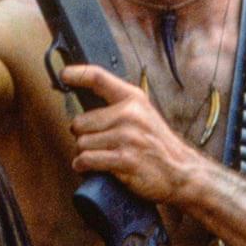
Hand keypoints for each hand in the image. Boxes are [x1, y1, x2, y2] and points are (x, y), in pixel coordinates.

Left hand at [62, 65, 200, 208]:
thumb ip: (118, 106)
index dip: (78, 74)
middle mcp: (129, 114)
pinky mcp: (125, 160)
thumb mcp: (143, 114)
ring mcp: (127, 137)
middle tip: (97, 143)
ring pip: (81, 143)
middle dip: (83, 136)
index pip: (98, 78)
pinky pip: (88, 160)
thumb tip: (85, 104)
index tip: (64, 75)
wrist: (180, 171)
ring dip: (84, 154)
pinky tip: (90, 167)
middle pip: (80, 122)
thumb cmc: (157, 144)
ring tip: (101, 156)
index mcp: (133, 99)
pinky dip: (83, 166)